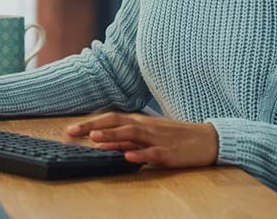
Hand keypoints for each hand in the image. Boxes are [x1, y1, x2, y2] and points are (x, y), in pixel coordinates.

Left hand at [64, 112, 218, 167]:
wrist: (207, 140)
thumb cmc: (174, 138)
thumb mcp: (146, 137)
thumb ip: (123, 140)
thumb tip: (99, 143)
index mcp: (139, 122)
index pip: (110, 118)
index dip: (90, 122)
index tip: (70, 129)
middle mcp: (145, 127)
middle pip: (116, 122)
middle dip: (93, 126)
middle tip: (72, 132)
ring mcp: (157, 139)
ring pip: (132, 135)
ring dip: (112, 136)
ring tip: (94, 138)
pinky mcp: (169, 153)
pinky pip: (153, 153)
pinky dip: (140, 154)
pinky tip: (128, 157)